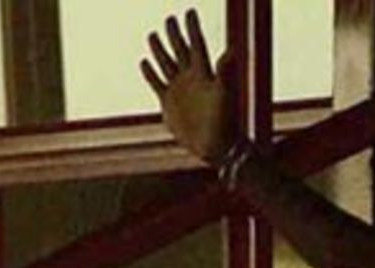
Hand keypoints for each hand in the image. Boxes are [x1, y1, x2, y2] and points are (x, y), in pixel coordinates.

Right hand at [140, 9, 235, 165]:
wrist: (215, 147)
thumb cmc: (225, 122)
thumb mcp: (225, 95)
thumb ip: (226, 72)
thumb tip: (230, 51)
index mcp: (204, 73)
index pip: (196, 44)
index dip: (193, 28)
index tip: (190, 11)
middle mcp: (190, 78)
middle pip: (180, 50)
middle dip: (175, 34)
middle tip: (170, 18)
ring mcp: (179, 90)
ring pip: (166, 64)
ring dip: (159, 50)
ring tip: (153, 34)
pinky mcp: (168, 104)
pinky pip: (157, 84)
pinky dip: (150, 73)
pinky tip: (144, 62)